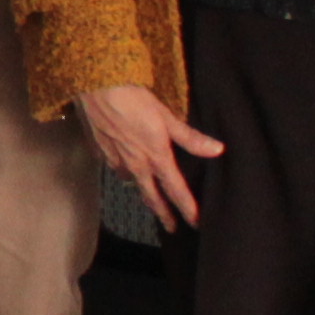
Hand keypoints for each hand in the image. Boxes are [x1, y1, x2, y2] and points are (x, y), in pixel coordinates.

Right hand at [74, 83, 222, 229]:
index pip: (176, 190)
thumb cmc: (133, 98)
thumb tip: (217, 150)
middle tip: (171, 227)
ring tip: (150, 197)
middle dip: (163, 213)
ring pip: (132, 182)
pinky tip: (124, 168)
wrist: (97, 87)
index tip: (196, 222)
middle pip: (151, 195)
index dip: (187, 208)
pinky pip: (115, 167)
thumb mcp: (167, 116)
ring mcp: (116, 159)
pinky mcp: (101, 150)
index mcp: (155, 157)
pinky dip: (123, 171)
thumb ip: (190, 137)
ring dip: (143, 191)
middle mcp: (135, 164)